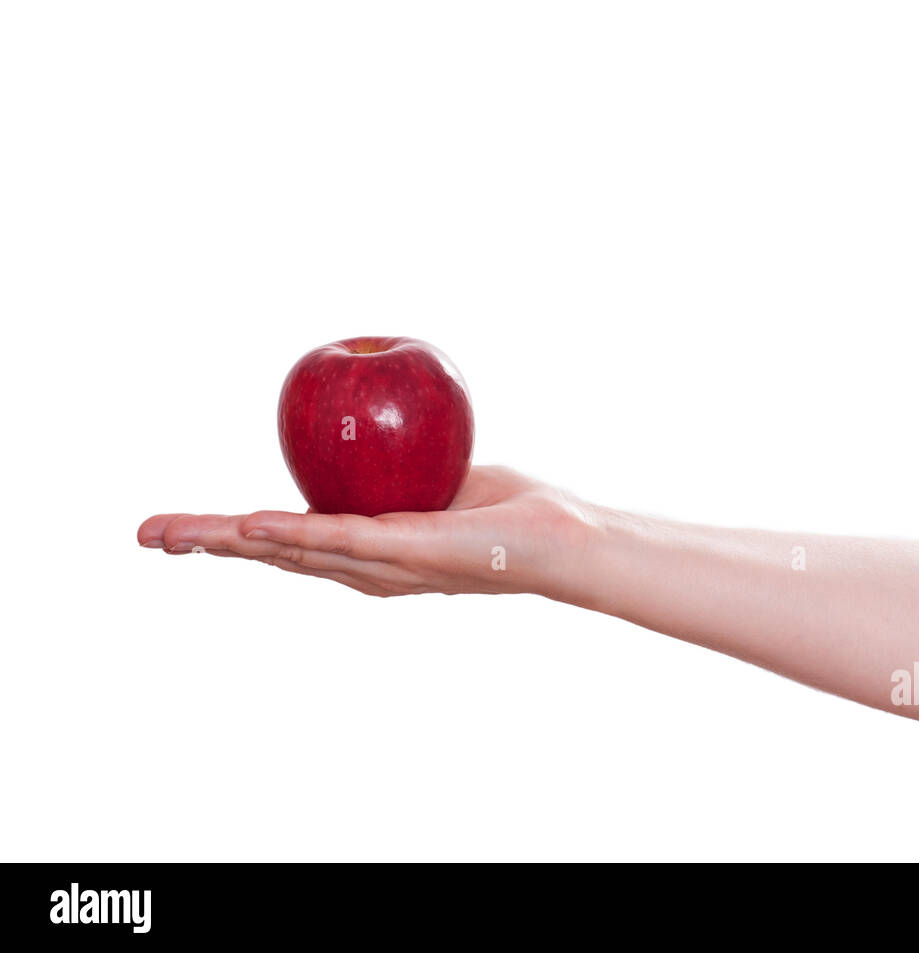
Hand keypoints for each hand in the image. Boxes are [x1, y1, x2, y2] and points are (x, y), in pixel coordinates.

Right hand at [136, 466, 591, 596]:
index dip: (229, 535)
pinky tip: (255, 526)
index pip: (284, 542)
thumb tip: (373, 427)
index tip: (177, 528)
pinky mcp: (409, 554)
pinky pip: (344, 540)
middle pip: (271, 554)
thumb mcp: (439, 478)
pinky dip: (297, 534)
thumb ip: (399, 467)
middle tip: (146, 535)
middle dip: (207, 544)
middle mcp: (365, 567)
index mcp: (365, 551)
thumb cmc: (506, 507)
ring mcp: (383, 564)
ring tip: (175, 534)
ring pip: (292, 552)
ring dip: (231, 543)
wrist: (556, 536)